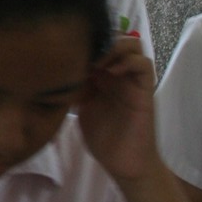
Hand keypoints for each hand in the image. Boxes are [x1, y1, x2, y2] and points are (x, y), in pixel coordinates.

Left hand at [76, 36, 158, 182]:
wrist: (124, 163)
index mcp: (103, 76)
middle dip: (98, 40)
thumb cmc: (103, 138)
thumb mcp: (81, 109)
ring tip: (97, 61)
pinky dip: (129, 61)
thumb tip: (55, 74)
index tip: (67, 51)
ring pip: (132, 45)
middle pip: (114, 38)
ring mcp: (133, 80)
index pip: (97, 45)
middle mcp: (119, 73)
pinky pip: (144, 65)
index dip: (84, 42)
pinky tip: (111, 72)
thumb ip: (74, 90)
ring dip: (114, 47)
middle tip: (83, 53)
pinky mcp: (146, 90)